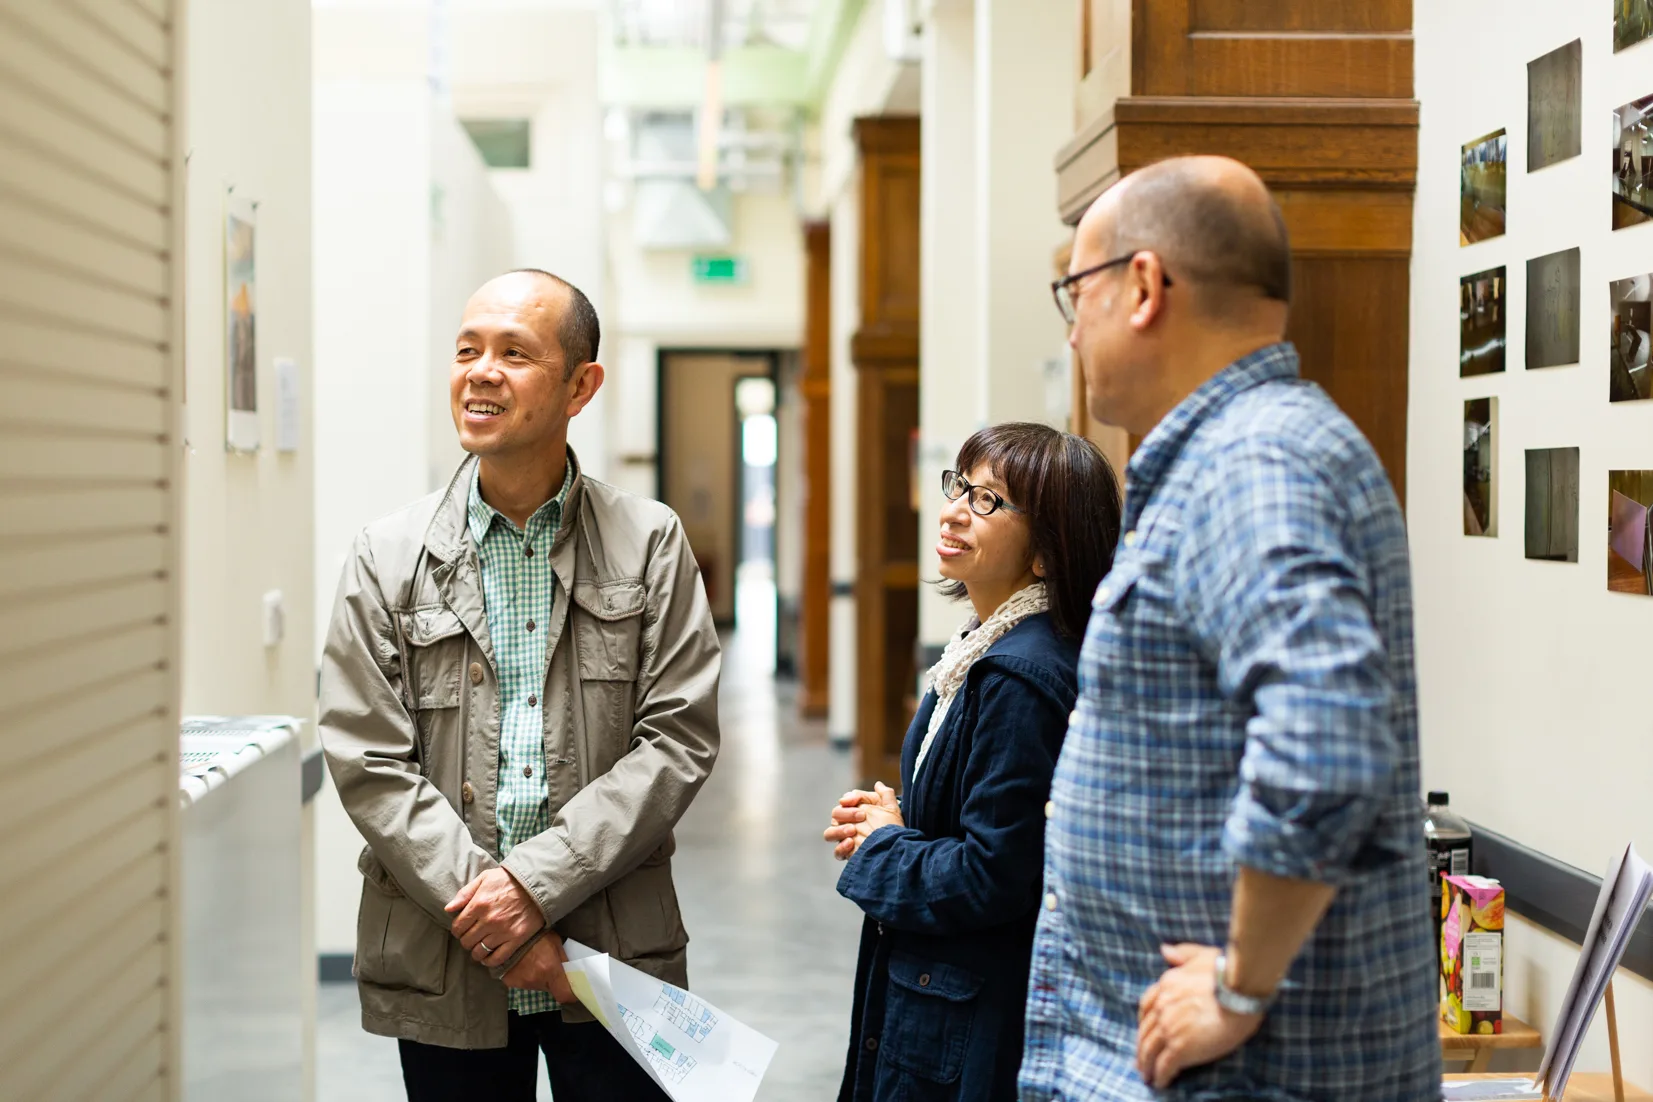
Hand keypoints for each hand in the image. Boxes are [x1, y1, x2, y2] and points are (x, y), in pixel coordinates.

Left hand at [446, 868, 544, 968]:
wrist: (537, 884)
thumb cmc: (509, 879)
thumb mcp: (485, 878)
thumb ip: (465, 893)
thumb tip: (449, 909)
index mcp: (479, 904)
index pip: (458, 927)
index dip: (457, 930)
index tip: (462, 929)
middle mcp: (489, 920)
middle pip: (467, 941)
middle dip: (466, 940)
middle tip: (471, 937)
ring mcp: (503, 931)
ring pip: (480, 952)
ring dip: (476, 952)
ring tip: (479, 947)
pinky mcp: (516, 939)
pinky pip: (497, 958)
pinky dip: (489, 961)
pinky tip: (488, 956)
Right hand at [502, 930, 575, 1004]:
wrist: (509, 932)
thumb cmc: (536, 933)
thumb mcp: (555, 942)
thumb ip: (563, 960)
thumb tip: (570, 972)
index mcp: (550, 969)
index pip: (565, 995)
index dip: (570, 995)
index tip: (573, 991)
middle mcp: (536, 979)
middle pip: (550, 990)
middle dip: (553, 982)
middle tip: (551, 968)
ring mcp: (522, 983)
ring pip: (537, 986)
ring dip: (539, 978)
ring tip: (535, 962)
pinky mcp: (510, 982)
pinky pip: (524, 982)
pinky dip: (526, 976)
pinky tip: (523, 964)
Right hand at [822, 782, 903, 860]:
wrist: (896, 849)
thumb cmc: (893, 828)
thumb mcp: (892, 809)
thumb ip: (885, 794)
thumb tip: (877, 784)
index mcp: (857, 812)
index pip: (844, 802)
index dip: (848, 799)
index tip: (853, 800)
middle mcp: (850, 825)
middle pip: (835, 814)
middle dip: (846, 813)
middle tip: (861, 815)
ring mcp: (847, 840)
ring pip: (829, 833)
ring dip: (838, 830)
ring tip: (852, 830)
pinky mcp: (848, 854)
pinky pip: (837, 852)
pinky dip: (841, 847)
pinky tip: (851, 842)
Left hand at [1135, 944, 1263, 1088]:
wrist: (1239, 992)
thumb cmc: (1227, 972)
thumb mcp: (1202, 954)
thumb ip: (1182, 954)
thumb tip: (1164, 950)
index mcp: (1166, 985)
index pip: (1146, 1006)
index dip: (1143, 1022)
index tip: (1145, 1032)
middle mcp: (1162, 1007)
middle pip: (1145, 1031)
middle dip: (1142, 1047)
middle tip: (1142, 1060)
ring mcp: (1169, 1028)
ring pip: (1150, 1050)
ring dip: (1147, 1065)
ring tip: (1148, 1075)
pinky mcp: (1180, 1048)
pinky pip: (1164, 1065)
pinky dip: (1160, 1076)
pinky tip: (1161, 1083)